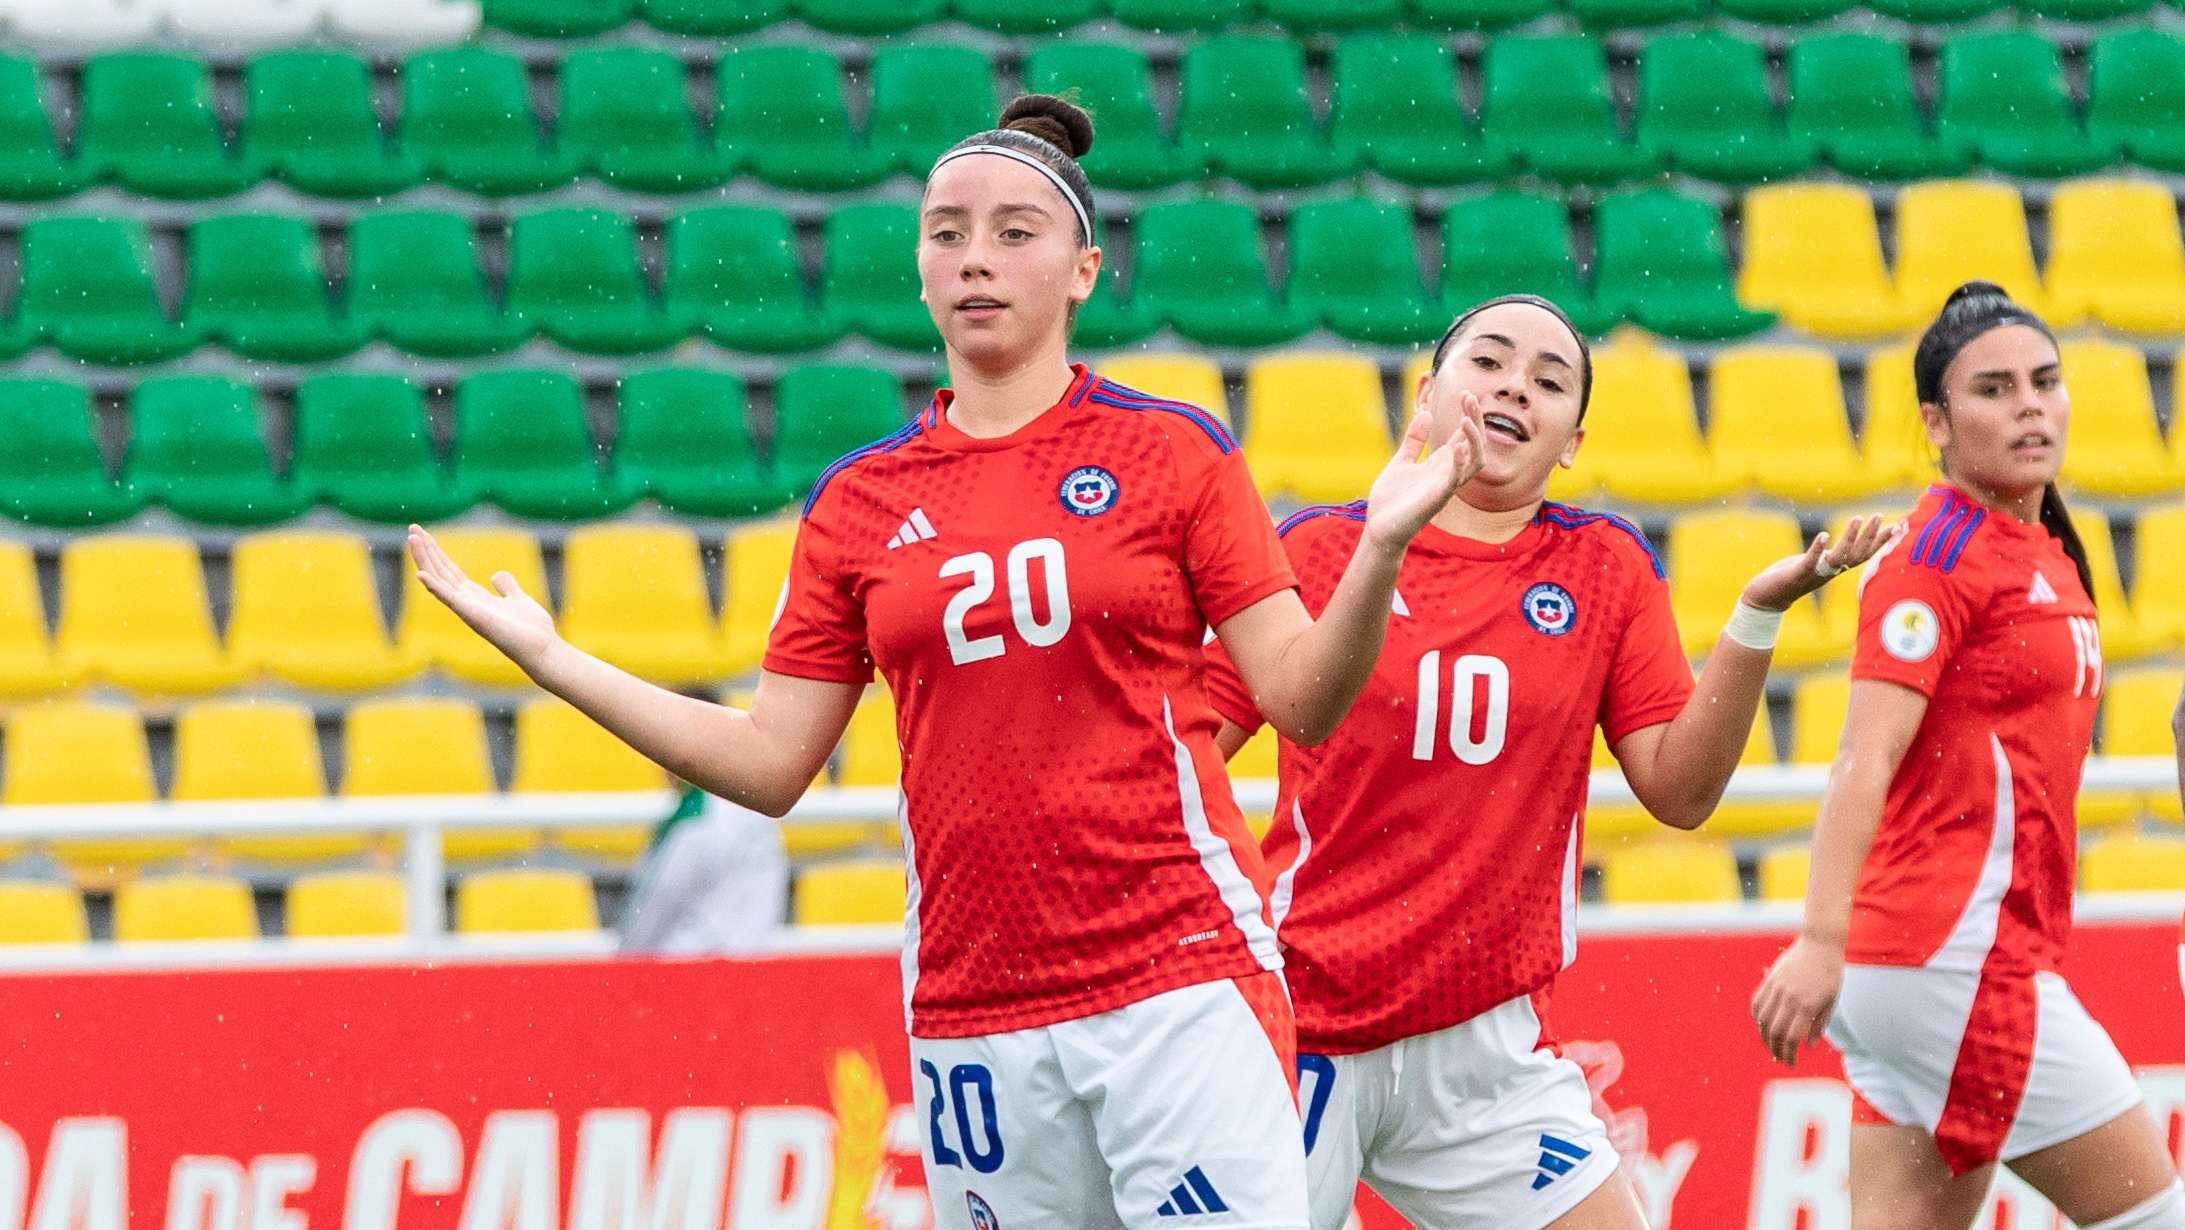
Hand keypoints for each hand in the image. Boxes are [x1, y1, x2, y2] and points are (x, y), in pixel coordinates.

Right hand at [407, 525, 558, 672]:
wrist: (542, 649)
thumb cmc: (530, 629)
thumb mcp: (517, 599)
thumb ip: (506, 586)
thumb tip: (496, 575)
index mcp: (475, 597)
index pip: (449, 571)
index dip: (437, 552)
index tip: (424, 533)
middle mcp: (466, 603)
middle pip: (440, 571)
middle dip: (425, 550)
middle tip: (412, 527)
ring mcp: (467, 610)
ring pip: (439, 580)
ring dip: (424, 560)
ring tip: (412, 538)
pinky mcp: (473, 616)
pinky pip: (450, 600)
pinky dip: (434, 587)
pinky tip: (420, 574)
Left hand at [1362, 401, 1485, 553]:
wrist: (1379, 527)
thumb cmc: (1392, 499)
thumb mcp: (1401, 461)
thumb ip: (1414, 440)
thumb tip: (1426, 414)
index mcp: (1441, 463)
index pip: (1464, 435)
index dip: (1469, 414)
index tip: (1466, 394)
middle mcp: (1448, 473)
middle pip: (1475, 444)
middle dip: (1476, 421)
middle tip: (1470, 398)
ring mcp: (1445, 486)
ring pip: (1475, 462)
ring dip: (1474, 440)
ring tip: (1466, 420)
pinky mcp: (1437, 498)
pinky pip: (1455, 480)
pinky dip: (1458, 463)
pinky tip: (1455, 446)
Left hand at [1741, 515, 1901, 612]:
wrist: (1766, 598)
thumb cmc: (1790, 578)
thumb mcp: (1815, 564)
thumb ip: (1831, 556)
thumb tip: (1846, 546)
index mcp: (1835, 568)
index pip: (1864, 554)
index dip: (1880, 541)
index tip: (1898, 526)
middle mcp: (1829, 572)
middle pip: (1856, 554)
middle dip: (1870, 536)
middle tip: (1878, 515)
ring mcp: (1814, 574)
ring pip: (1839, 557)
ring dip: (1850, 538)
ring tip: (1858, 517)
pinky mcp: (1797, 574)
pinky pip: (1810, 561)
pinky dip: (1818, 549)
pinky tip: (1824, 535)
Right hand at [1752, 937, 1844, 1064]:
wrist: (1819, 944)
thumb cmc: (1830, 974)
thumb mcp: (1831, 1002)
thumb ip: (1819, 1025)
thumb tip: (1808, 1046)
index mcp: (1808, 1005)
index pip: (1791, 1038)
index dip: (1789, 1054)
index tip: (1792, 1062)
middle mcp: (1789, 997)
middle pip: (1774, 1031)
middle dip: (1775, 1049)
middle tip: (1781, 1058)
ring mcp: (1777, 987)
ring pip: (1761, 1019)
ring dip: (1764, 1036)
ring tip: (1771, 1045)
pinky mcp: (1770, 979)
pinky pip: (1756, 1003)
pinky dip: (1757, 1018)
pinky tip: (1763, 1026)